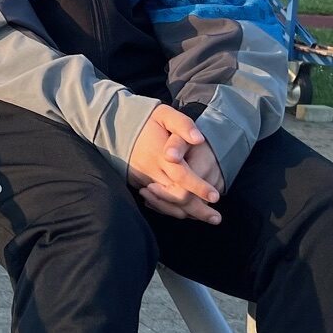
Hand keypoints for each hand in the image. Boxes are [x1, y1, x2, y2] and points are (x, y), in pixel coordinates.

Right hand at [127, 104, 219, 220]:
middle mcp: (151, 170)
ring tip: (207, 218)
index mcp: (160, 154)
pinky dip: (172, 210)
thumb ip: (183, 124)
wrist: (115, 125)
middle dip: (198, 209)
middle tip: (217, 219)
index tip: (216, 196)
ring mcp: (143, 179)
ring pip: (167, 203)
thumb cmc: (145, 119)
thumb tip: (199, 139)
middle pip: (176, 196)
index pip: (182, 175)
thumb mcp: (164, 113)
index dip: (199, 187)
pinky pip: (157, 202)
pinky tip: (186, 212)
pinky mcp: (138, 184)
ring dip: (187, 213)